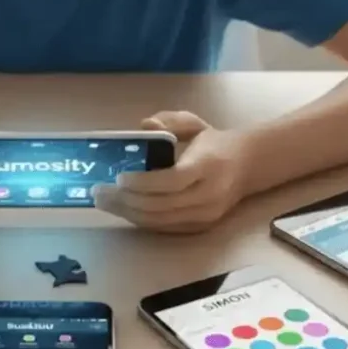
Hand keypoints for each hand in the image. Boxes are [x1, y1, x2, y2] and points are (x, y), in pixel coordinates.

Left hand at [92, 111, 246, 232]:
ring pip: (161, 221)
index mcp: (207, 166)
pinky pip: (165, 228)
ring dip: (128, 213)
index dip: (143, 183)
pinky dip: (141, 220)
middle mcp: (208, 195)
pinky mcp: (200, 227)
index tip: (120, 177)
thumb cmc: (215, 143)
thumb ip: (169, 121)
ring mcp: (205, 215)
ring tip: (104, 202)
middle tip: (98, 192)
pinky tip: (123, 209)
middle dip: (126, 201)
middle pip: (162, 206)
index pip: (172, 180)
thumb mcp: (194, 123)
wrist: (249, 166)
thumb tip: (144, 126)